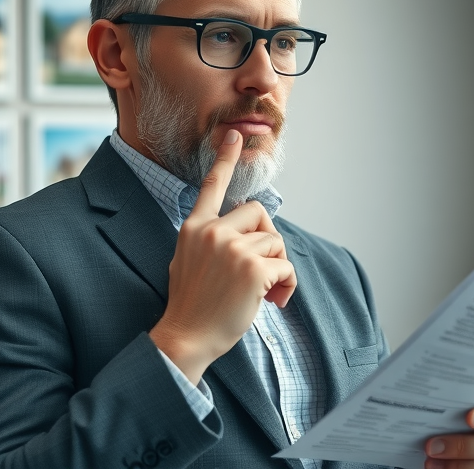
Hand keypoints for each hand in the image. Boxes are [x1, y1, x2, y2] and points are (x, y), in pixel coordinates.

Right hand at [148, 129, 296, 383]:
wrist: (186, 337)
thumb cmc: (192, 306)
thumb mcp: (187, 262)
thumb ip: (211, 240)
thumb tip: (244, 235)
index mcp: (194, 228)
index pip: (212, 186)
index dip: (225, 159)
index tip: (234, 135)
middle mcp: (212, 232)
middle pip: (261, 214)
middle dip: (269, 241)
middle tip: (263, 270)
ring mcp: (232, 249)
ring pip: (276, 242)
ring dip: (279, 268)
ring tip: (267, 292)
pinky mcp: (252, 268)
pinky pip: (286, 266)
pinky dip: (287, 285)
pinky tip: (274, 301)